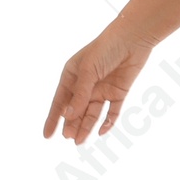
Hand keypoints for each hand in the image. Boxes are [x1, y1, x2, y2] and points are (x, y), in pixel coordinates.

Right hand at [44, 26, 153, 144]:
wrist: (132, 38)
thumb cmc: (105, 49)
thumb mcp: (88, 71)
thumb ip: (80, 94)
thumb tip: (69, 116)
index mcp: (71, 76)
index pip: (59, 101)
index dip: (52, 118)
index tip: (47, 135)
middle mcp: (85, 85)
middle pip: (76, 110)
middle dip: (71, 124)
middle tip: (69, 138)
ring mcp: (102, 90)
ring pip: (92, 113)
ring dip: (86, 126)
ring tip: (79, 141)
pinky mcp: (119, 92)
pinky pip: (112, 111)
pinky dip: (108, 122)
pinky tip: (101, 132)